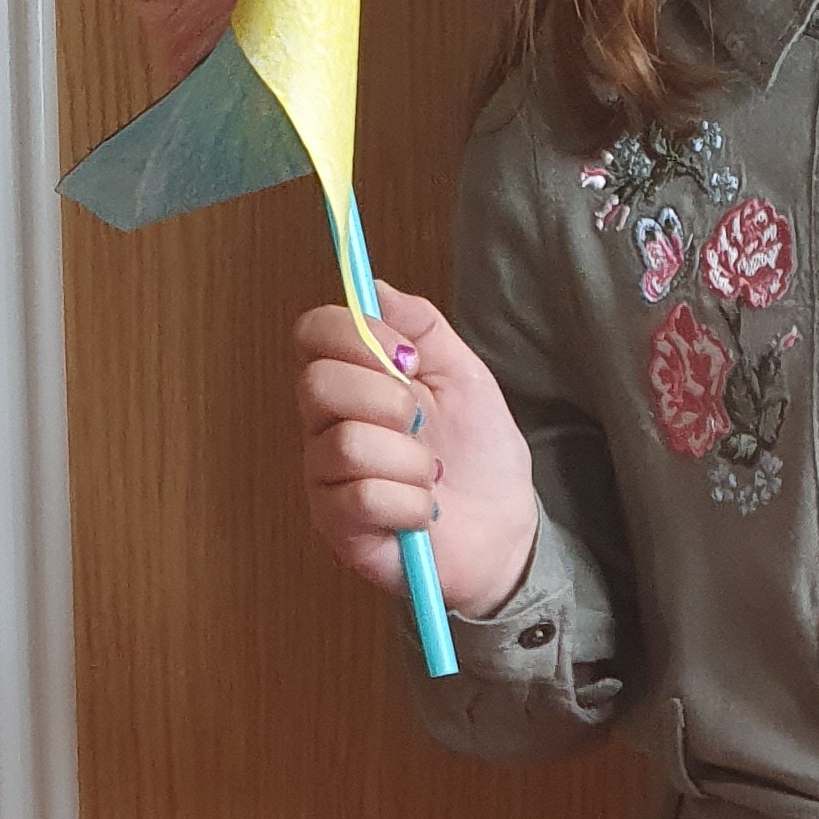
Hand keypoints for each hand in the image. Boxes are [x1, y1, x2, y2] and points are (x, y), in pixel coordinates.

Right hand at [289, 277, 539, 619]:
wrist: (505, 531)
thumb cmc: (479, 456)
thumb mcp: (464, 376)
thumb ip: (422, 327)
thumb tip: (373, 287)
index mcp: (352, 380)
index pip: (313, 333)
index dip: (359, 336)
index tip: (410, 360)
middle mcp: (326, 425)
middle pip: (318, 384)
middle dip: (389, 400)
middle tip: (424, 423)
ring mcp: (326, 478)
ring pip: (346, 444)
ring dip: (410, 459)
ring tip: (432, 476)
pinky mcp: (338, 527)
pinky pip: (362, 496)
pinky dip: (412, 502)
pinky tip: (426, 512)